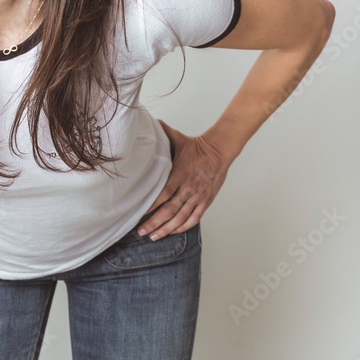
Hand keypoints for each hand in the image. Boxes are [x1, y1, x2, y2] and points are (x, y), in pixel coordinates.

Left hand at [137, 120, 230, 239]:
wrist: (219, 151)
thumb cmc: (197, 146)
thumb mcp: (178, 138)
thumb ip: (163, 133)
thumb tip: (149, 123)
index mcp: (180, 174)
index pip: (163, 194)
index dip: (151, 206)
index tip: (139, 214)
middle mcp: (189, 188)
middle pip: (170, 210)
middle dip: (154, 223)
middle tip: (142, 232)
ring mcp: (198, 196)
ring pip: (181, 218)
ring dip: (167, 229)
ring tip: (154, 236)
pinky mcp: (206, 201)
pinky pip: (194, 218)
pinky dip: (184, 226)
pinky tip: (174, 231)